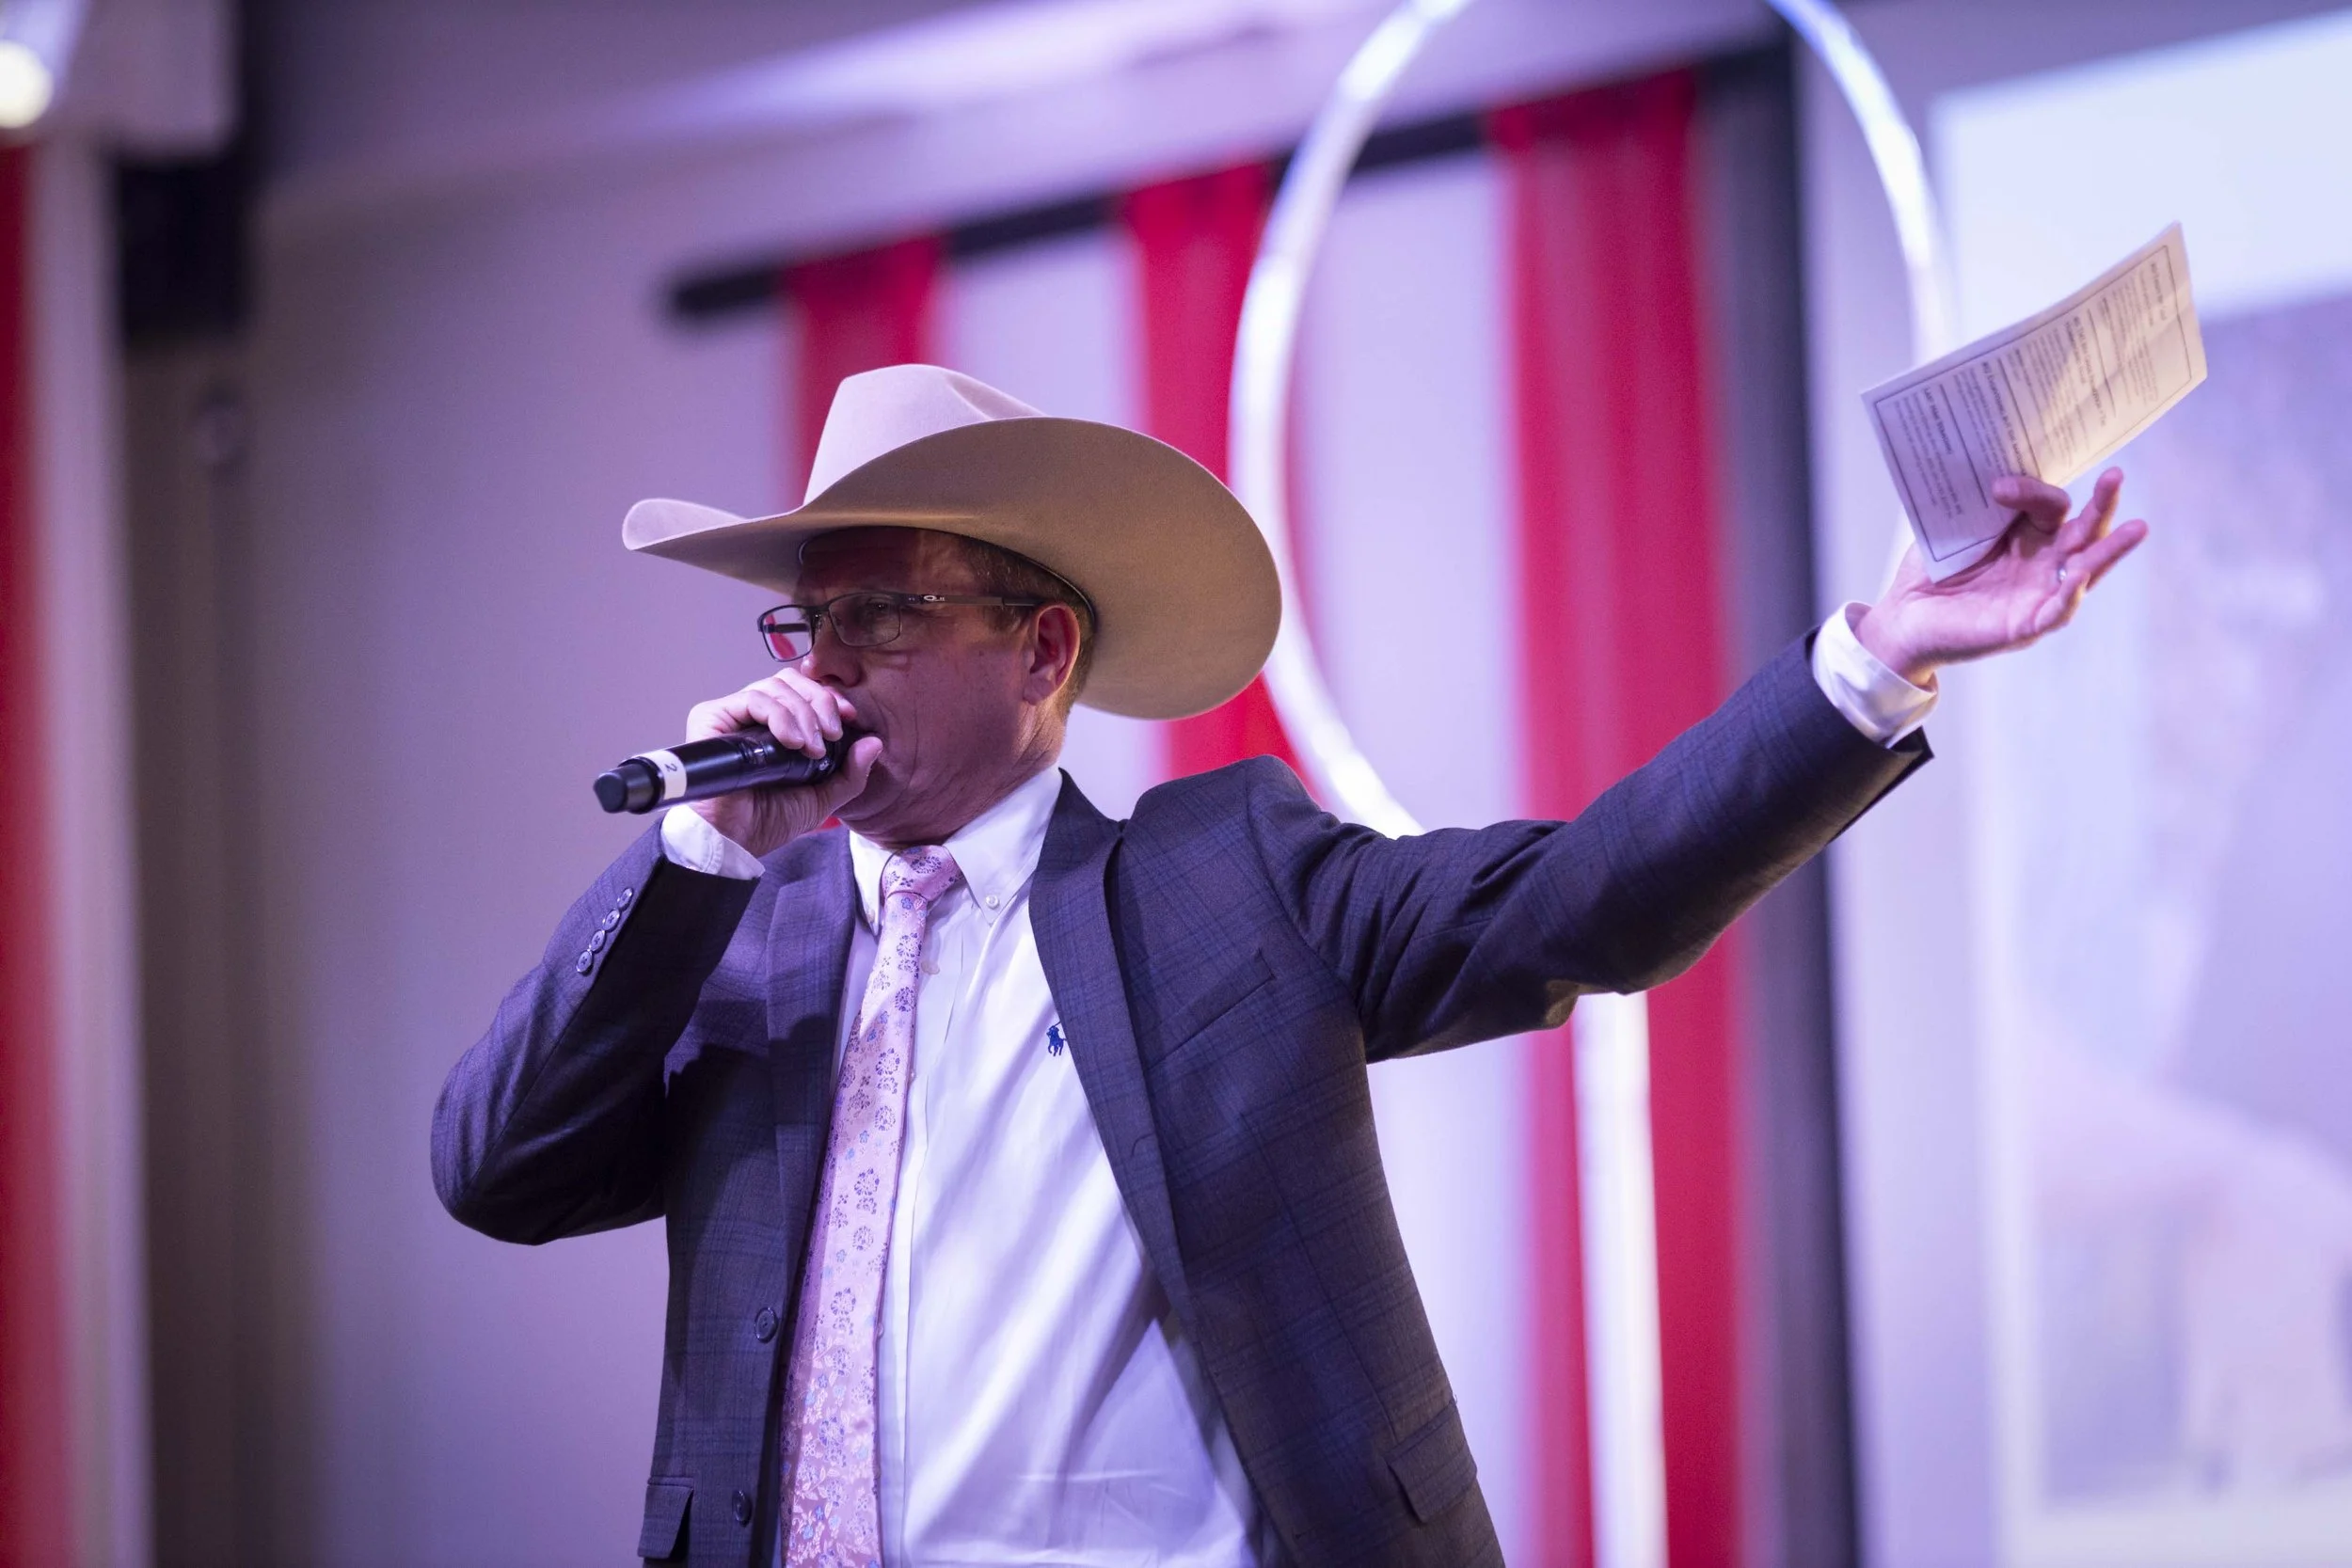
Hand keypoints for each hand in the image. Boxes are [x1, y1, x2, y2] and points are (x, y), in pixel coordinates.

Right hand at [681, 668, 881, 857]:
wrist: (736, 840)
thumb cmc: (768, 820)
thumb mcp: (821, 798)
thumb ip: (850, 773)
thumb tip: (874, 743)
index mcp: (777, 729)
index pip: (803, 692)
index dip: (828, 698)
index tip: (850, 717)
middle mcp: (753, 717)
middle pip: (790, 682)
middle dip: (820, 702)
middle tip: (832, 735)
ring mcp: (732, 715)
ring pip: (775, 688)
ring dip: (803, 713)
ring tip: (811, 748)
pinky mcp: (712, 716)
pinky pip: (752, 699)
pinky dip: (780, 715)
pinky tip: (793, 742)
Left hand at [1857, 468, 2148, 684]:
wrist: (1903, 617)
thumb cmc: (1932, 573)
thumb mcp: (1956, 533)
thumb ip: (1981, 510)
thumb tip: (1994, 472)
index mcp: (2027, 536)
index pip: (2049, 507)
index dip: (2032, 492)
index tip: (1999, 487)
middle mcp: (2042, 563)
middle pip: (2082, 533)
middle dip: (2101, 506)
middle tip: (2116, 477)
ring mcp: (2038, 594)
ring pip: (2085, 571)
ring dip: (2109, 551)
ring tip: (2136, 528)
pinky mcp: (2024, 625)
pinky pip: (2057, 611)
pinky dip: (2071, 595)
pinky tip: (2080, 575)